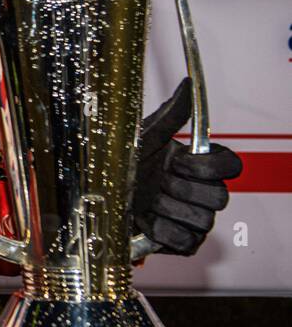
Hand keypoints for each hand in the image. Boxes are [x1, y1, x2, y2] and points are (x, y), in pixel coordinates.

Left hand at [132, 78, 241, 255]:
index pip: (232, 166)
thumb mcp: (142, 136)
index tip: (176, 161)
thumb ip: (171, 113)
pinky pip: (188, 242)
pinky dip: (162, 231)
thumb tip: (187, 84)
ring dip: (167, 209)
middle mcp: (201, 191)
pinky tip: (145, 219)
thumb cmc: (120, 162)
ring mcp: (194, 218)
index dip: (206, 167)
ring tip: (147, 200)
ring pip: (204, 220)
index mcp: (198, 163)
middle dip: (180, 189)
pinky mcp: (183, 242)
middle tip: (156, 182)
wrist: (94, 193)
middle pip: (220, 197)